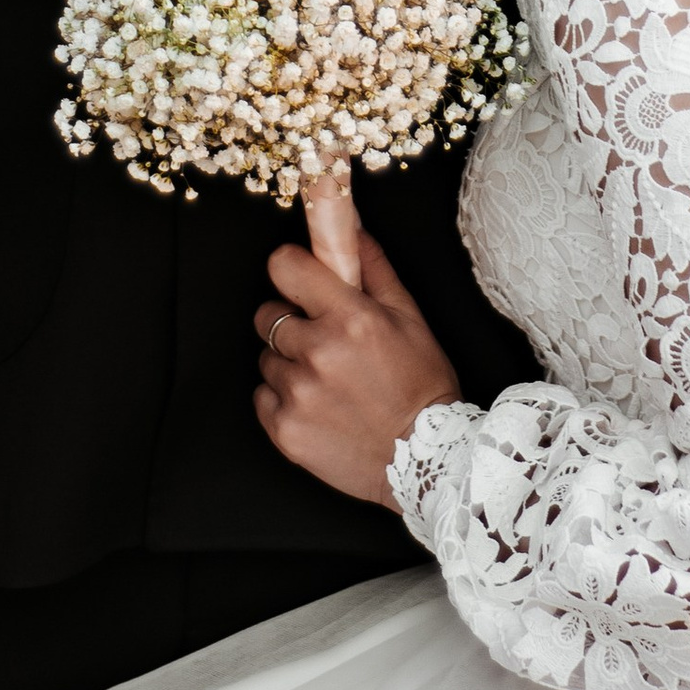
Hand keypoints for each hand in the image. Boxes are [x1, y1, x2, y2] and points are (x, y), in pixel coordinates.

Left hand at [253, 224, 460, 507]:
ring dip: (290, 365)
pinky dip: (283, 401)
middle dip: (290, 324)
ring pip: (267, 359)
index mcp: (349, 318)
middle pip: (267, 316)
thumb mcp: (409, 318)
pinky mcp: (285, 430)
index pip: (284, 267)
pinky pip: (263, 397)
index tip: (298, 282)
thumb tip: (352, 229)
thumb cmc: (421, 386)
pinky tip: (318, 407)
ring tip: (327, 383)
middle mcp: (317, 353)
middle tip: (321, 343)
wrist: (426, 460)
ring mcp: (297, 394)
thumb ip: (374, 269)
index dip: (290, 271)